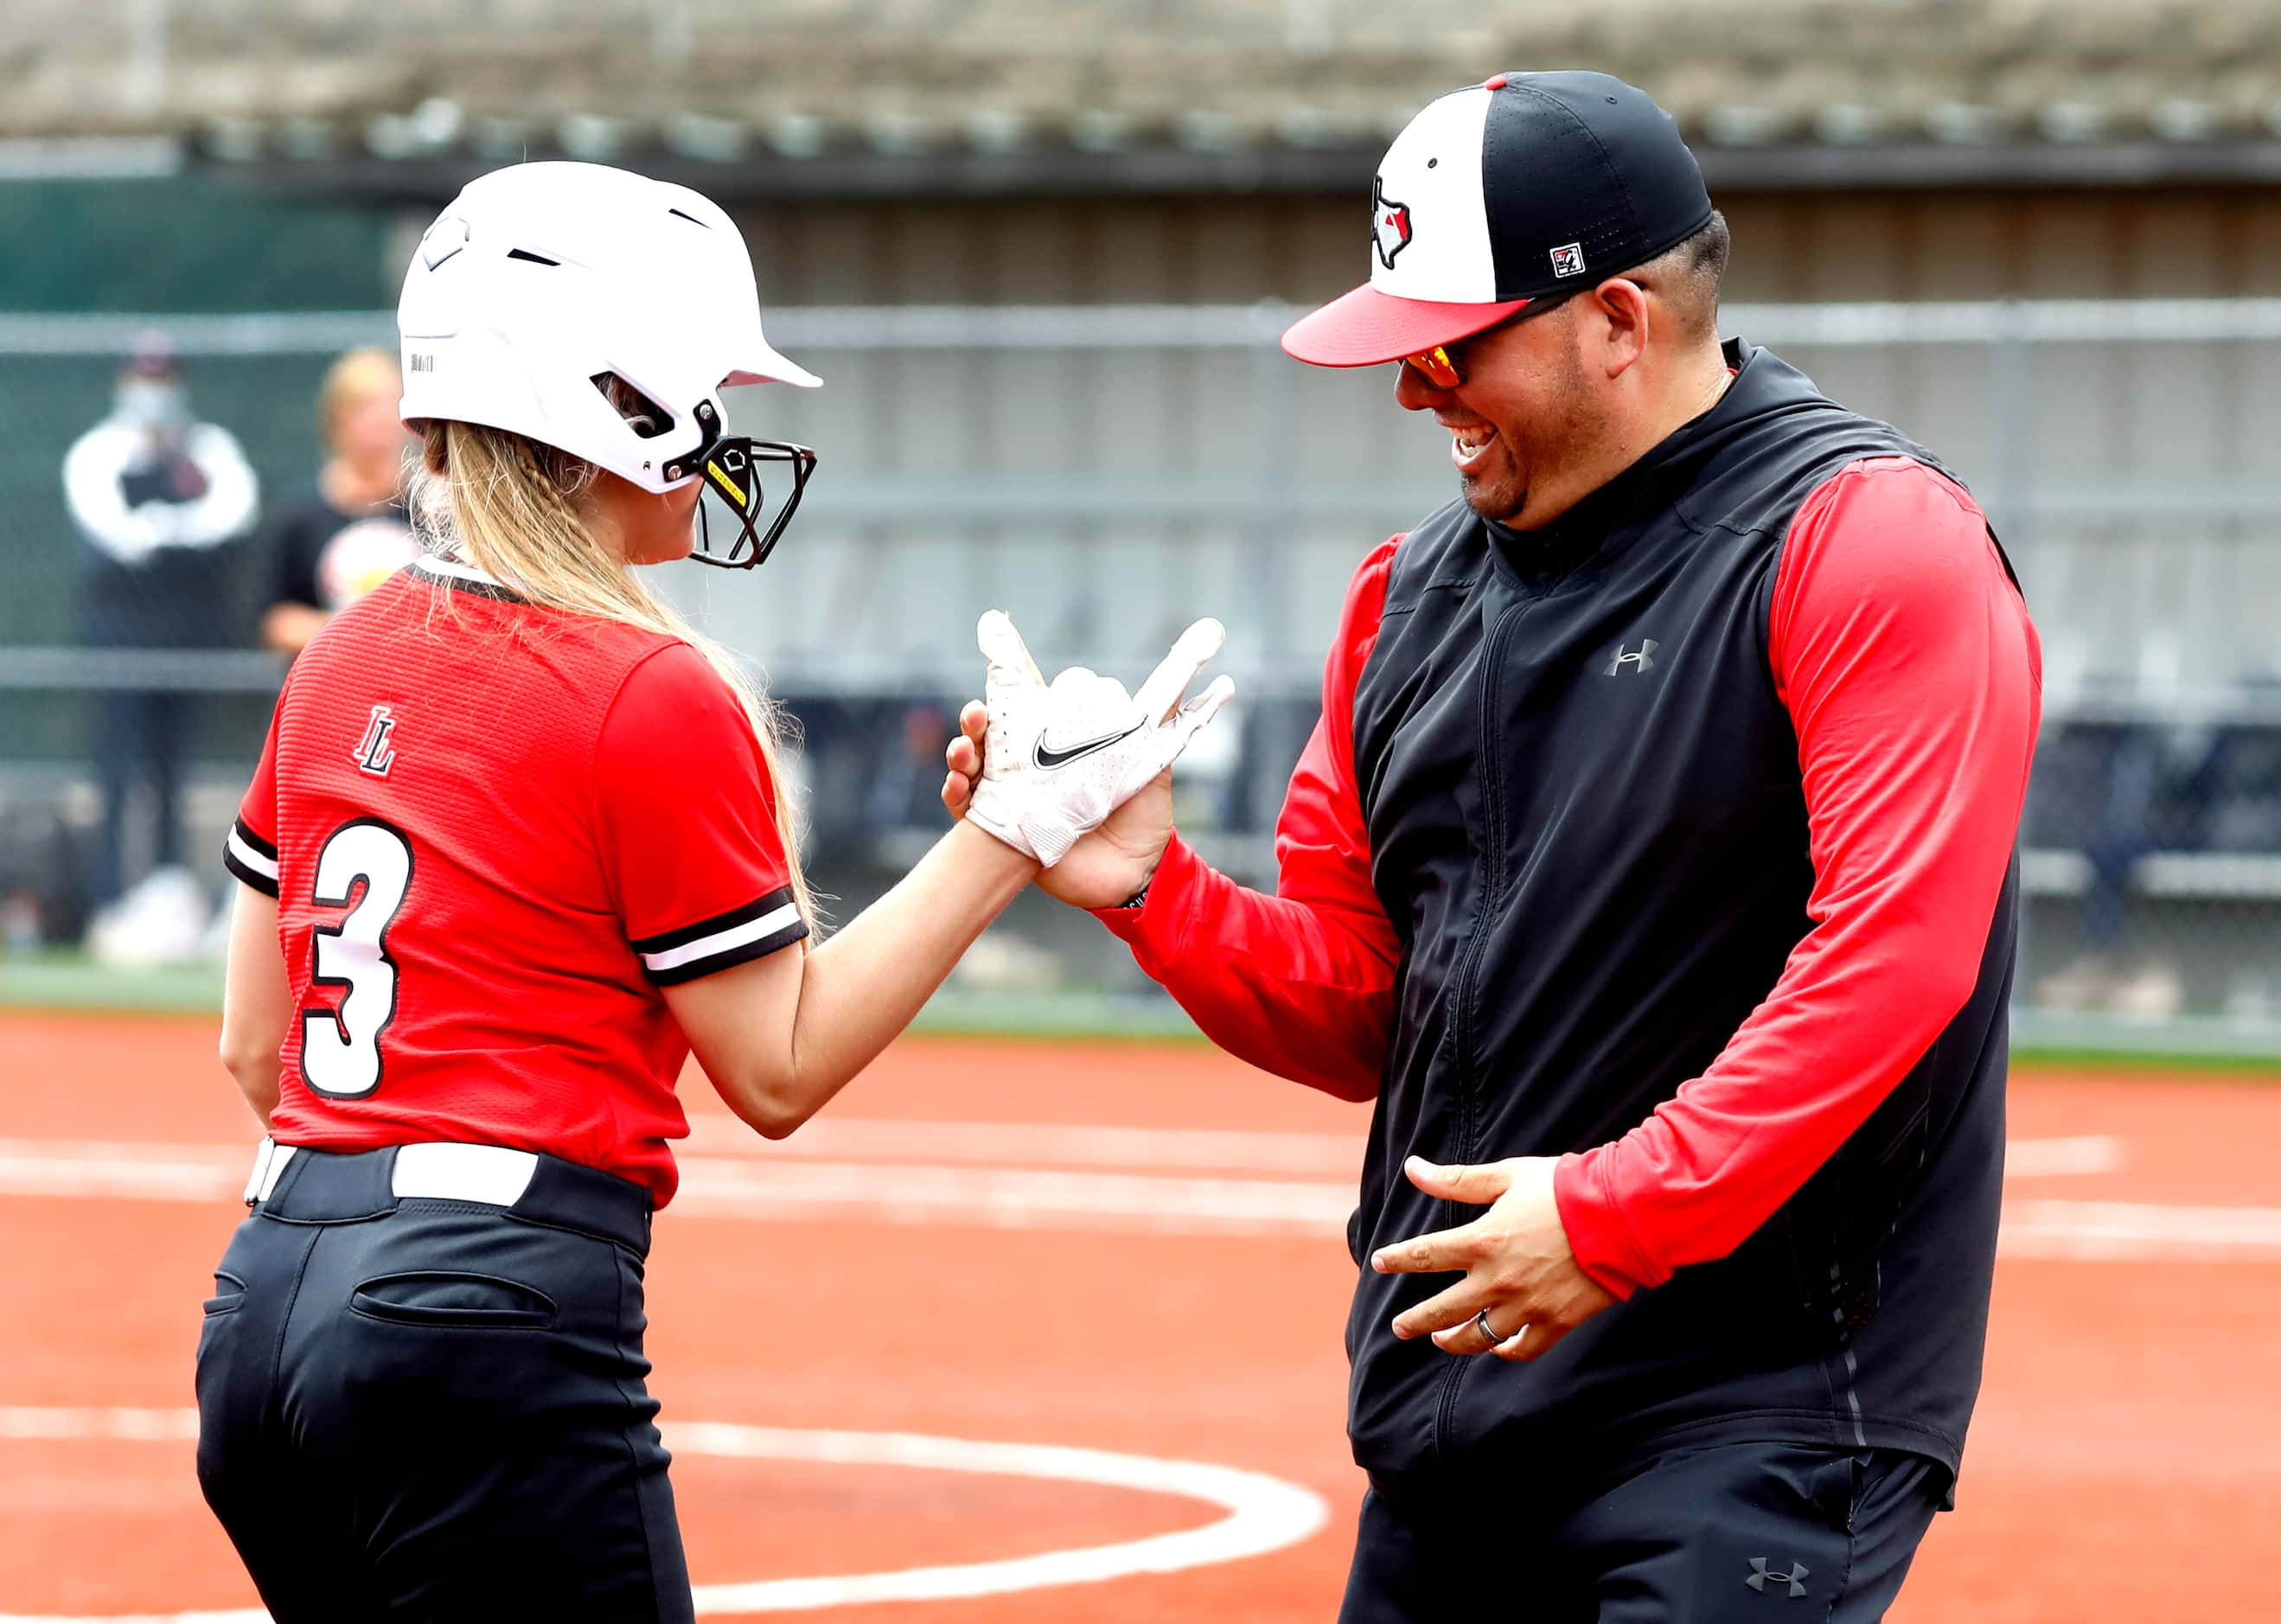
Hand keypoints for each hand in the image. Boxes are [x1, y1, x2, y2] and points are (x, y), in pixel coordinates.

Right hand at [957, 611, 1231, 868]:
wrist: (1139, 872)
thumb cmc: (1142, 816)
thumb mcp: (1149, 763)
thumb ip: (1155, 725)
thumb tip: (1182, 684)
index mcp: (1059, 746)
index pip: (1024, 710)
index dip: (1007, 687)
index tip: (995, 662)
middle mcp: (1030, 768)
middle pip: (988, 734)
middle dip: (975, 719)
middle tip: (977, 712)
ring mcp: (1012, 797)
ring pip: (970, 766)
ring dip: (960, 751)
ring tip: (964, 749)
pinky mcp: (1001, 830)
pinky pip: (966, 810)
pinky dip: (956, 794)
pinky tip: (958, 786)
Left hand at [1370, 1156, 1617, 1362]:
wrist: (1622, 1216)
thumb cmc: (1563, 1188)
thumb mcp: (1506, 1176)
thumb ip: (1456, 1180)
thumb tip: (1413, 1168)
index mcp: (1481, 1241)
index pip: (1424, 1255)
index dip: (1398, 1259)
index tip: (1379, 1262)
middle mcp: (1497, 1280)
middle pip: (1442, 1310)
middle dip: (1415, 1321)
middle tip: (1400, 1327)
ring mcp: (1526, 1306)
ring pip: (1478, 1337)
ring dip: (1454, 1341)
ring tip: (1441, 1339)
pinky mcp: (1556, 1322)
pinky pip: (1522, 1348)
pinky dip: (1505, 1351)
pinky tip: (1497, 1347)